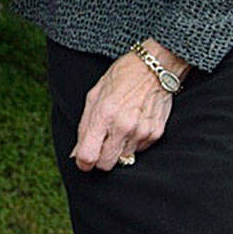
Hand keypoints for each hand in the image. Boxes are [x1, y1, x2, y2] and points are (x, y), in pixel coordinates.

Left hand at [71, 41, 186, 171]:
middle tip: (99, 147)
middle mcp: (123, 127)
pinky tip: (132, 126)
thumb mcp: (94, 96)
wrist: (154, 68)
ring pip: (124, 160)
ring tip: (118, 131)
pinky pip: (139, 151)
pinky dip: (133, 144)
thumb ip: (84, 127)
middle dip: (99, 160)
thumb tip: (76, 153)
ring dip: (117, 151)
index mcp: (104, 115)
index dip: (83, 162)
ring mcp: (141, 132)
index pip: (88, 155)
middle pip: (106, 165)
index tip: (83, 160)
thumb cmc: (120, 78)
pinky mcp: (156, 134)